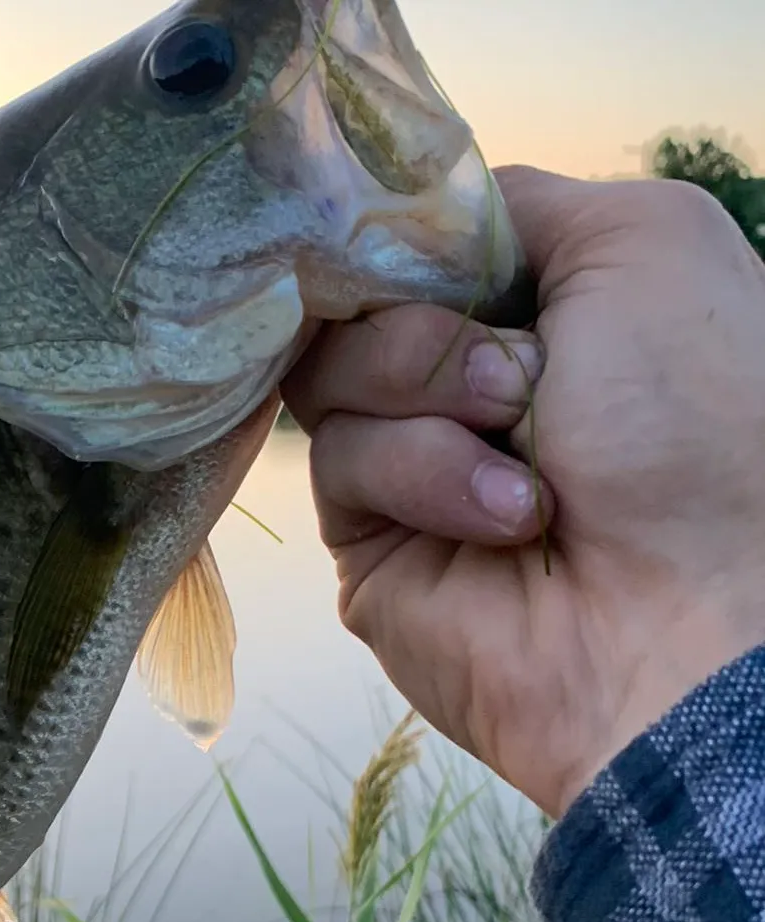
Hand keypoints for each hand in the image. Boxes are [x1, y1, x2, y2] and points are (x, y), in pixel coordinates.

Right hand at [281, 166, 764, 817]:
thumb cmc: (700, 416)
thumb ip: (512, 204)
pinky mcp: (368, 546)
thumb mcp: (643, 240)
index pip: (409, 247)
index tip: (402, 246)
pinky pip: (340, 463)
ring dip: (429, 398)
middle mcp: (464, 386)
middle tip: (515, 381)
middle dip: (426, 330)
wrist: (689, 608)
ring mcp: (411, 467)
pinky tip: (506, 524)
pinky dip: (423, 475)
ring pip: (331, 380)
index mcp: (534, 311)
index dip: (395, 240)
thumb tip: (404, 223)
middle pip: (353, 306)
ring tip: (527, 458)